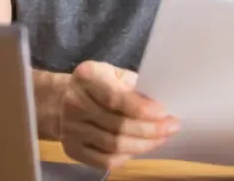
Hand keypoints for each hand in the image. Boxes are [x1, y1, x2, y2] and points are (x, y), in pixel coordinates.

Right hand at [59, 61, 179, 169]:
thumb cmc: (98, 83)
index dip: (141, 109)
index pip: (115, 98)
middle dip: (150, 129)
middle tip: (171, 127)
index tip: (163, 112)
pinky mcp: (72, 149)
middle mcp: (74, 103)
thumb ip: (133, 86)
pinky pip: (104, 160)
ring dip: (143, 144)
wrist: (63, 99)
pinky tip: (140, 148)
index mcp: (86, 76)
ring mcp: (70, 129)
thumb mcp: (114, 73)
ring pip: (114, 145)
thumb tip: (159, 105)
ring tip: (161, 138)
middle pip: (117, 125)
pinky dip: (127, 157)